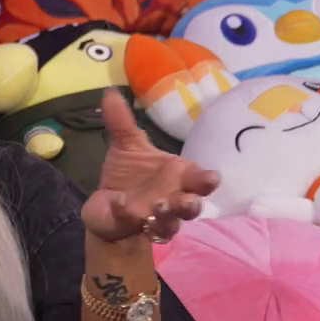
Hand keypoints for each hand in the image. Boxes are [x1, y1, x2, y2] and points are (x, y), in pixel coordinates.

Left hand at [82, 89, 219, 243]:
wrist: (108, 206)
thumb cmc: (127, 174)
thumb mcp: (125, 146)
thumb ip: (121, 123)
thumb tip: (110, 92)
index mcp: (178, 176)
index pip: (199, 178)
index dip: (206, 179)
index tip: (211, 178)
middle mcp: (174, 198)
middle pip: (193, 205)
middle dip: (192, 204)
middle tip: (188, 200)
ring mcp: (159, 217)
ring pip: (173, 222)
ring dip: (169, 216)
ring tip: (159, 206)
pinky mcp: (138, 228)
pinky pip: (139, 225)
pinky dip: (132, 217)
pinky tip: (123, 208)